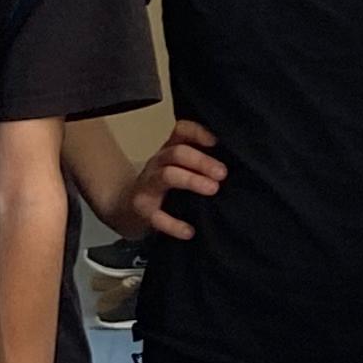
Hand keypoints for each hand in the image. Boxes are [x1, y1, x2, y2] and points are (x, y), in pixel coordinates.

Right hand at [117, 118, 225, 241]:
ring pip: (168, 176)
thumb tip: (237, 164)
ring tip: (213, 189)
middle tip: (223, 173)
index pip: (181, 131)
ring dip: (191, 180)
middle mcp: (158, 163)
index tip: (217, 142)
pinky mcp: (142, 210)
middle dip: (201, 161)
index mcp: (169, 150)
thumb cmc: (162, 187)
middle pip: (177, 153)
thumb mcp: (177, 168)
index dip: (198, 132)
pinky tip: (189, 231)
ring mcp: (148, 186)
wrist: (125, 208)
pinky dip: (174, 225)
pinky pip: (157, 216)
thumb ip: (200, 163)